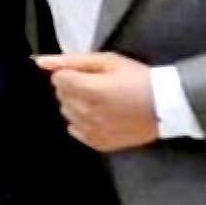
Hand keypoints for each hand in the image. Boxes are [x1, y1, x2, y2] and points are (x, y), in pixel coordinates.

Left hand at [34, 52, 158, 152]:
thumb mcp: (107, 61)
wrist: (165, 106)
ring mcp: (91, 131)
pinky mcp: (97, 143)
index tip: (88, 72)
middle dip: (72, 86)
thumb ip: (71, 60)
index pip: (58, 79)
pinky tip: (100, 114)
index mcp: (88, 90)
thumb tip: (41, 62)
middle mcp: (85, 113)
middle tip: (97, 83)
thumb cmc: (137, 78)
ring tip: (100, 98)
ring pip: (66, 112)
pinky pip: (75, 129)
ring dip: (77, 103)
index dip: (70, 72)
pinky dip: (82, 121)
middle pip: (61, 95)